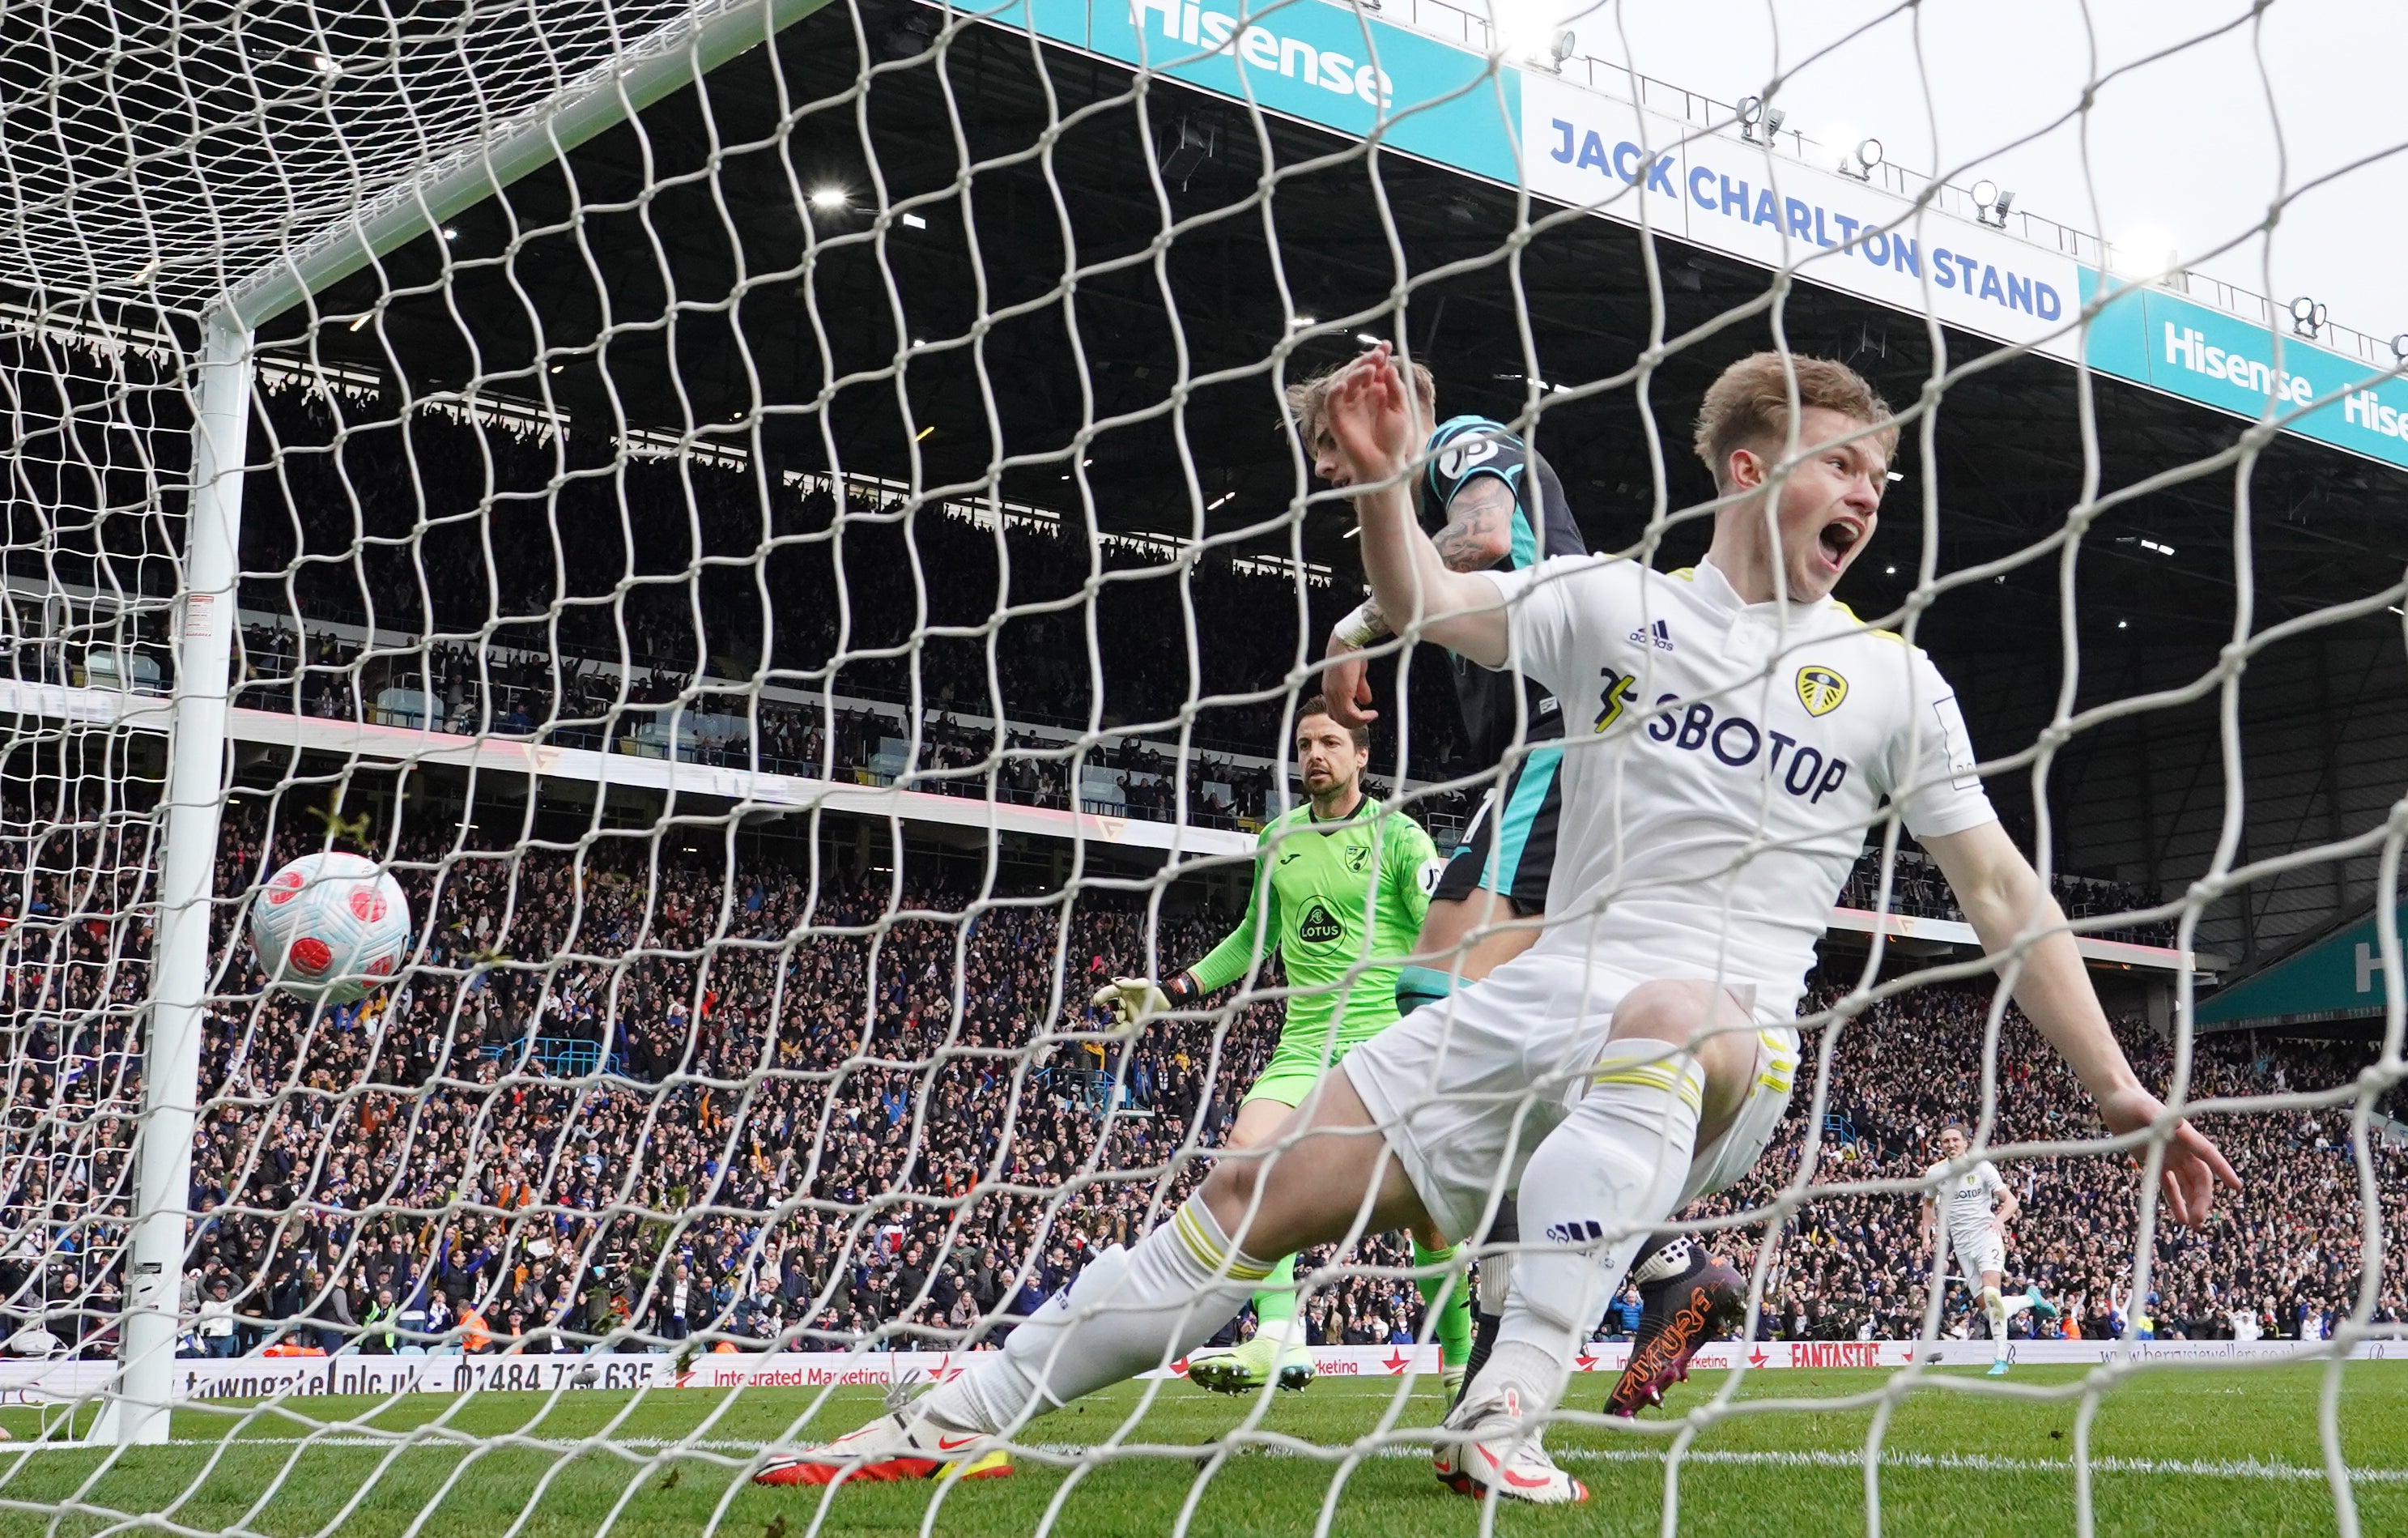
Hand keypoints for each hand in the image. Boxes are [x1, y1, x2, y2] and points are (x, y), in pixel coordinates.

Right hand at [1090, 977, 1170, 1024]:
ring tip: (1124, 1026)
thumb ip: (1128, 983)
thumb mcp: (1142, 984)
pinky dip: (1124, 1031)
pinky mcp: (1134, 1023)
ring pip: (1117, 1022)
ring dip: (1117, 1026)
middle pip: (1113, 1010)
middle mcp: (1123, 1004)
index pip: (1108, 993)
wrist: (1165, 999)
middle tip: (1121, 1016)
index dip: (1101, 997)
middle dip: (1115, 1014)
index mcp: (1122, 992)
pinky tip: (1129, 1031)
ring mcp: (1127, 1014)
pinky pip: (1125, 1030)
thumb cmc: (1152, 989)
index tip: (1096, 1002)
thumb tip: (1113, 981)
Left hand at [1322, 631, 1376, 726]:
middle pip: (1338, 719)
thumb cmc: (1351, 653)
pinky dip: (1362, 718)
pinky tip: (1371, 714)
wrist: (1347, 641)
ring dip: (1360, 722)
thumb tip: (1366, 701)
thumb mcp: (1357, 675)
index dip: (1348, 718)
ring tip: (1371, 716)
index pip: (1335, 712)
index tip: (1362, 715)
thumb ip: (1360, 689)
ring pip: (1345, 719)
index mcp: (1330, 690)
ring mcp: (1334, 694)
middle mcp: (1329, 694)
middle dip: (1354, 723)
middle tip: (1368, 718)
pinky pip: (1351, 713)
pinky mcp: (1342, 693)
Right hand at [1324, 342, 1417, 489]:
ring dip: (1356, 372)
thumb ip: (1396, 389)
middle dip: (1369, 360)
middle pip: (1360, 371)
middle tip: (1378, 355)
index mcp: (1377, 391)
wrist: (1385, 463)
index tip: (1387, 345)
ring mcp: (1349, 406)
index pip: (1376, 369)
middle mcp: (1362, 395)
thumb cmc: (1394, 440)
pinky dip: (1335, 392)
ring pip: (1346, 382)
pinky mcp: (1338, 418)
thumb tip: (1389, 367)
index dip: (1380, 356)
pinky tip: (1344, 385)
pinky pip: (1332, 401)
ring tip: (1369, 369)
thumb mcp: (1401, 411)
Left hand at [2093, 1083, 2242, 1227]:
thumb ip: (2157, 1117)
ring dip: (2192, 1204)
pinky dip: (2175, 1202)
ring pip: (2187, 1185)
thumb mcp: (2141, 1108)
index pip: (2208, 1154)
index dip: (2223, 1170)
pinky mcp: (2155, 1161)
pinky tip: (2180, 1219)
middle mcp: (2182, 1148)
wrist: (2115, 1101)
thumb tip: (2178, 1124)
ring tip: (2194, 1226)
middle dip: (2202, 1198)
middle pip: (2199, 1177)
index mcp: (2184, 1134)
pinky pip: (2169, 1186)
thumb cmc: (2130, 1100)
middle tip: (2199, 1219)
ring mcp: (2170, 1156)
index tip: (2236, 1187)